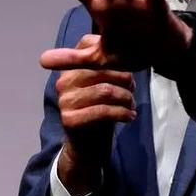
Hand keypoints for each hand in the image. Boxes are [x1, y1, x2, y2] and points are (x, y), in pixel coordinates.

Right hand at [40, 34, 135, 195]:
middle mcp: (63, 82)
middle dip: (124, 79)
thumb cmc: (99, 110)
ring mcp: (64, 101)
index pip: (90, 47)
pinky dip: (122, 113)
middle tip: (133, 90)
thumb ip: (108, 66)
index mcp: (69, 68)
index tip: (128, 68)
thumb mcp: (103, 84)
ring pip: (105, 90)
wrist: (87, 148)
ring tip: (131, 104)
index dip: (113, 55)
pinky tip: (130, 116)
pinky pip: (103, 111)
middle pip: (101, 69)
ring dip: (126, 98)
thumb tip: (130, 48)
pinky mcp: (70, 119)